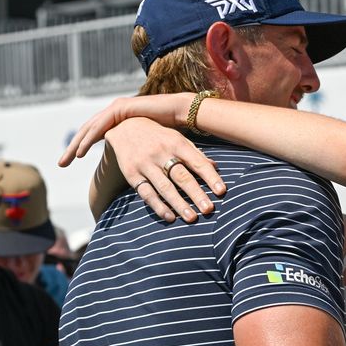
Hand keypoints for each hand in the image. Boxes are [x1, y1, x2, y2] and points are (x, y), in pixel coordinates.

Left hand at [58, 92, 193, 165]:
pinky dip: (89, 139)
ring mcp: (115, 108)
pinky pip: (100, 126)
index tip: (70, 163)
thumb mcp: (144, 145)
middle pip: (87, 132)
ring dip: (76, 145)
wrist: (181, 113)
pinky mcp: (120, 108)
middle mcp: (113, 112)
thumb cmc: (168, 131)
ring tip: (67, 160)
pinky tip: (81, 152)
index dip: (80, 149)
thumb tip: (130, 169)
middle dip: (72, 148)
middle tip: (61, 164)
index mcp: (117, 120)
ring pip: (89, 129)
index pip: (94, 136)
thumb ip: (133, 151)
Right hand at [109, 118, 226, 223]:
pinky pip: (147, 193)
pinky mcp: (132, 174)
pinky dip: (159, 206)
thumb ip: (194, 152)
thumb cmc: (157, 135)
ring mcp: (145, 164)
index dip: (210, 177)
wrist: (124, 127)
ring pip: (165, 187)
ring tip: (192, 218)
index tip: (221, 191)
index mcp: (176, 142)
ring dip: (179, 204)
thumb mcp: (176, 138)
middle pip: (181, 176)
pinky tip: (170, 217)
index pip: (197, 162)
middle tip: (209, 209)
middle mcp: (161, 152)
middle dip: (196, 194)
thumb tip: (214, 166)